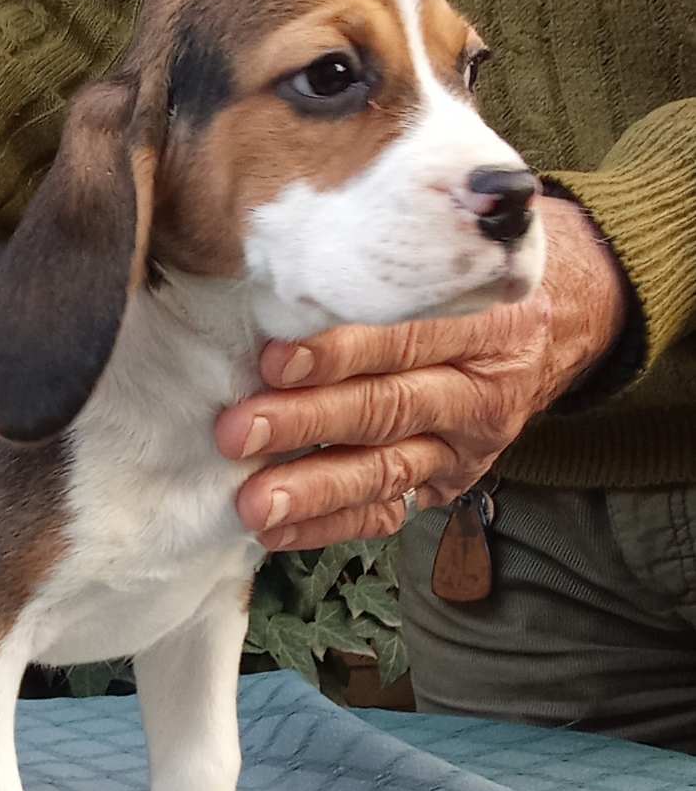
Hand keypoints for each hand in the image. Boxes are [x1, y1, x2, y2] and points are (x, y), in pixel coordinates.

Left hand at [216, 197, 627, 549]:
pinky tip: (275, 533)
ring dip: (315, 489)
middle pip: (389, 407)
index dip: (340, 351)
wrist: (552, 327)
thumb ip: (390, 265)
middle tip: (238, 432)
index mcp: (487, 321)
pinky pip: (386, 512)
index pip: (407, 336)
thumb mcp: (451, 257)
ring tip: (253, 503)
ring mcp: (466, 446)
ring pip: (387, 469)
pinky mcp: (447, 484)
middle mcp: (482, 389)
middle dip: (308, 422)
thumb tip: (280, 260)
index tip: (273, 359)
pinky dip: (329, 526)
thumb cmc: (463, 280)